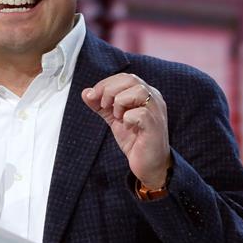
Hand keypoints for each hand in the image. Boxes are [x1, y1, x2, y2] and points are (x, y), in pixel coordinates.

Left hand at [82, 73, 170, 188]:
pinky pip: (141, 113)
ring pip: (138, 91)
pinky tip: (127, 126)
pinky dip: (128, 118)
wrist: (148, 165)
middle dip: (110, 90)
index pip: (124, 77)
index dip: (105, 84)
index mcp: (145, 94)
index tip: (92, 96)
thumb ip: (101, 105)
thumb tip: (86, 92)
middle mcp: (153, 98)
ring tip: (117, 116)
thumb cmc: (135, 140)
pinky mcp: (155, 126)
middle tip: (104, 106)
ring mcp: (156, 111)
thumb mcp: (114, 118)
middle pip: (131, 79)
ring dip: (120, 102)